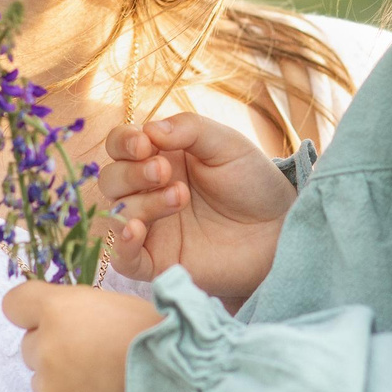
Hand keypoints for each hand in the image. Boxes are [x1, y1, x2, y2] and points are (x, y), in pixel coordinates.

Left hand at [2, 281, 162, 391]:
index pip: (15, 304)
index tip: (51, 320)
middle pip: (32, 346)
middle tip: (94, 356)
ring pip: (44, 382)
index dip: (33, 312)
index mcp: (59, 310)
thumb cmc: (161, 341)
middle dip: (55, 348)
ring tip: (107, 386)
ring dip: (65, 382)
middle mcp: (45, 349)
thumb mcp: (121, 305)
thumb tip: (65, 319)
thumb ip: (80, 310)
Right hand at [95, 113, 295, 305]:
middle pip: (112, 179)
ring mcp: (152, 228)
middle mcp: (148, 191)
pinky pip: (124, 259)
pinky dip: (122, 244)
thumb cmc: (252, 182)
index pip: (120, 145)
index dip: (123, 142)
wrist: (279, 227)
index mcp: (159, 157)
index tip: (145, 144)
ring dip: (141, 202)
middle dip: (132, 173)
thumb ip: (189, 129)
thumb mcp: (226, 144)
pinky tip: (136, 230)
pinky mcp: (159, 262)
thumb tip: (149, 129)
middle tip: (164, 173)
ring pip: (117, 213)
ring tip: (180, 197)